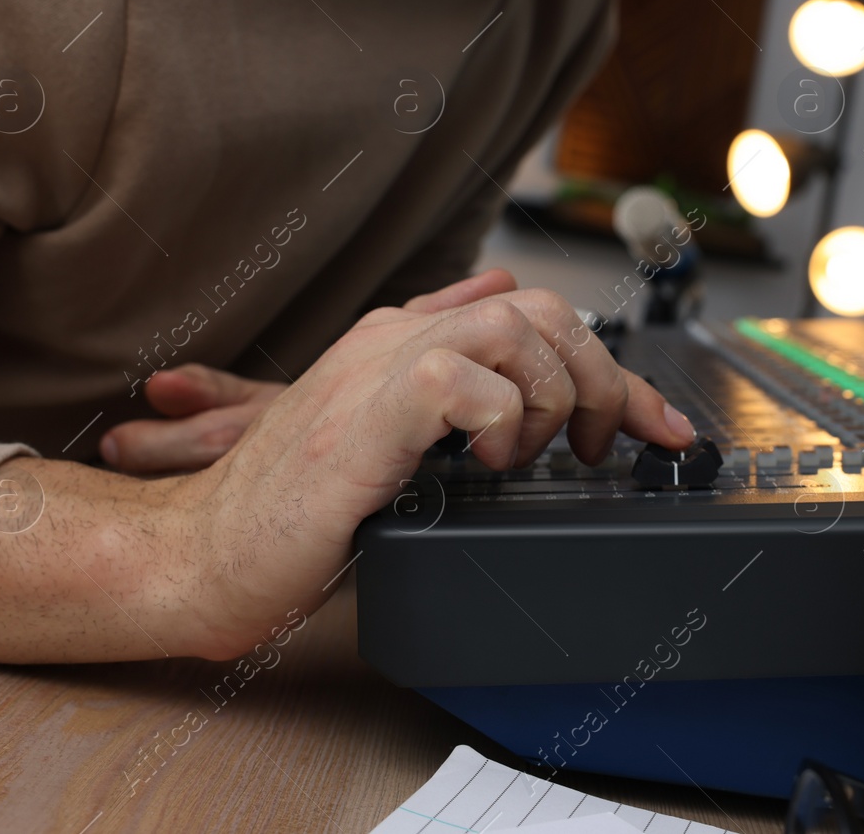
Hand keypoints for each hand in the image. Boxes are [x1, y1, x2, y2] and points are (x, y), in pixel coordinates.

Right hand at [0, 271, 693, 664]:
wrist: (201, 553)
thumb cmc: (291, 514)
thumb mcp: (384, 443)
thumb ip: (442, 389)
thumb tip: (503, 338)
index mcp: (404, 343)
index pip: (533, 316)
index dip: (611, 368)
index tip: (661, 429)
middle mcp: (396, 339)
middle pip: (541, 309)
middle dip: (601, 378)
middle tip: (598, 449)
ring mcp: (379, 368)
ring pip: (516, 328)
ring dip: (549, 397)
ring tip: (525, 457)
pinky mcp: (367, 413)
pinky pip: (467, 380)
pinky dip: (500, 421)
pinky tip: (482, 464)